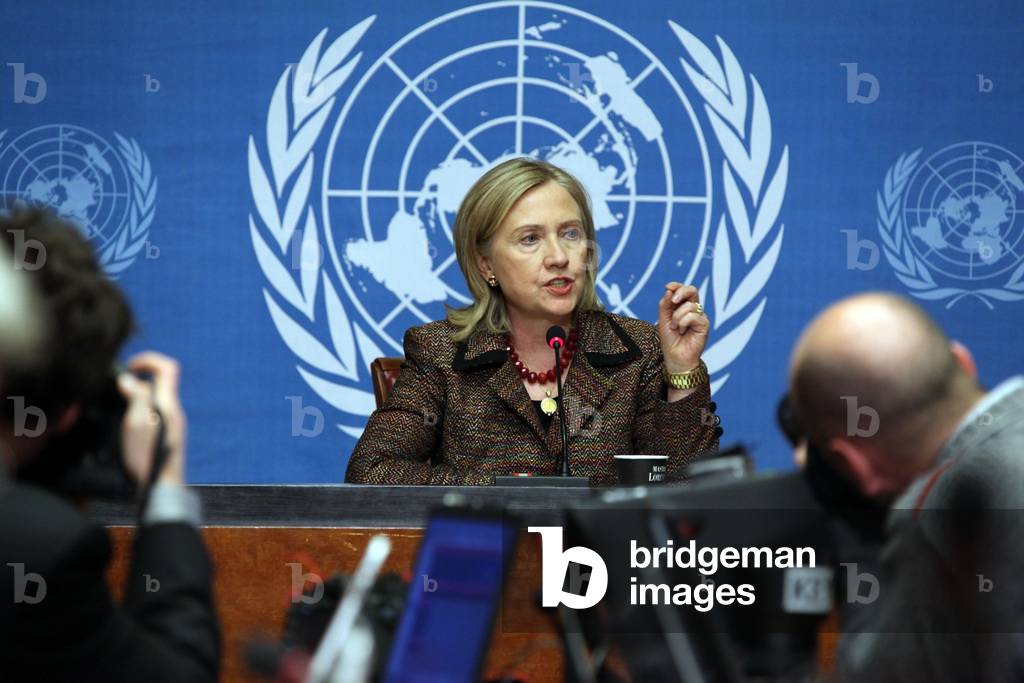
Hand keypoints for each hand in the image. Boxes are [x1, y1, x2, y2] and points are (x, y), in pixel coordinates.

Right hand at [117, 352, 186, 486]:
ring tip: (117, 403)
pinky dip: (139, 409)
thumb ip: (136, 397)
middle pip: (160, 382)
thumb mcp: (136, 424)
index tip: (129, 367)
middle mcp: (174, 412)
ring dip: (137, 394)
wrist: (160, 490)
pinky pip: (153, 412)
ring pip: (155, 398)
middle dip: (139, 378)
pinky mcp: (167, 435)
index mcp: (168, 404)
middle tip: (117, 386)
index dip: (148, 360)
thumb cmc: (146, 459)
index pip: (168, 368)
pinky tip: (124, 421)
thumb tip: (129, 379)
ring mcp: (172, 424)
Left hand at [657, 282, 708, 373]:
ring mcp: (700, 317)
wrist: (675, 357)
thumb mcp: (663, 320)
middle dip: (681, 292)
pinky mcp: (704, 324)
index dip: (677, 286)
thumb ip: (665, 305)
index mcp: (683, 307)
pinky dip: (683, 323)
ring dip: (677, 317)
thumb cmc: (669, 340)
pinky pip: (693, 316)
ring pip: (689, 306)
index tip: (668, 286)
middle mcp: (693, 310)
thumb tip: (669, 290)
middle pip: (692, 290)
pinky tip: (682, 331)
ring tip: (675, 328)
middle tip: (673, 301)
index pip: (683, 290)